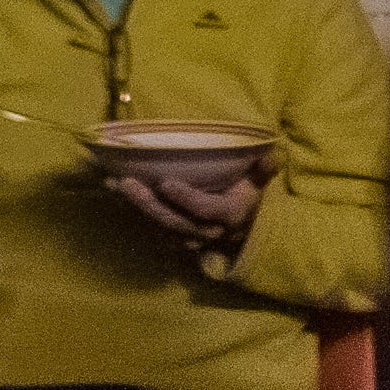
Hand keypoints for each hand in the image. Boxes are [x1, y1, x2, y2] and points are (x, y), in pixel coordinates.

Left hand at [113, 170, 263, 248]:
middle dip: (149, 203)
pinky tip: (115, 191)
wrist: (242, 225)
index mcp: (227, 215)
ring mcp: (188, 236)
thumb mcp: (260, 182)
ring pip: (159, 224)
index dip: (185, 198)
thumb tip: (275, 154)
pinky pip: (151, 224)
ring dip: (136, 206)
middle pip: (174, 220)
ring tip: (114, 184)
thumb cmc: (247, 195)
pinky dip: (133, 209)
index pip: (204, 209)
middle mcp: (206, 230)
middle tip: (127, 184)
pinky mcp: (174, 235)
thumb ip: (266, 169)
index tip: (166, 183)